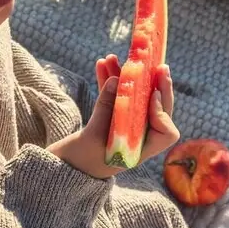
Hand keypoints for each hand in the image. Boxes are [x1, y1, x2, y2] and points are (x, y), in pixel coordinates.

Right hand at [48, 55, 179, 178]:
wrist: (62, 169)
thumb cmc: (79, 160)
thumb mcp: (93, 136)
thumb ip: (106, 108)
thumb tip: (117, 80)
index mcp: (141, 150)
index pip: (166, 132)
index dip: (162, 112)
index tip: (151, 96)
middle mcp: (138, 138)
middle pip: (156, 109)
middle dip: (156, 86)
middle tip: (159, 67)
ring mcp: (125, 128)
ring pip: (134, 99)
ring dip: (126, 77)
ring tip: (117, 58)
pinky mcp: (110, 120)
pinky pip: (115, 98)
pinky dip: (109, 82)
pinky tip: (102, 64)